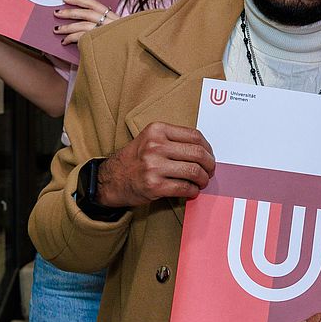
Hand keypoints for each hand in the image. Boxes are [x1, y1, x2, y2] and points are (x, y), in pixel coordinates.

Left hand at [53, 0, 119, 45]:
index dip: (80, 0)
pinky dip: (72, 38)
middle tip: (56, 13)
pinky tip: (65, 41)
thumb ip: (104, 27)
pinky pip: (83, 37)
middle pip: (87, 13)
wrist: (135, 60)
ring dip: (68, 27)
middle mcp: (112, 23)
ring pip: (84, 25)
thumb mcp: (117, 33)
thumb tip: (84, 23)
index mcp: (115, 18)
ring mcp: (108, 32)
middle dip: (70, 12)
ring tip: (56, 30)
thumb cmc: (124, 47)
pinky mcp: (102, 43)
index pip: (95, 4)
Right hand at [95, 122, 214, 207]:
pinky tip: (191, 191)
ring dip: (203, 179)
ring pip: (194, 171)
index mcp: (157, 130)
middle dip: (209, 164)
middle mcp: (155, 146)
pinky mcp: (154, 185)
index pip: (194, 135)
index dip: (208, 147)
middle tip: (209, 171)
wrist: (111, 179)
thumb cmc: (135, 160)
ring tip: (201, 182)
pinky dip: (192, 191)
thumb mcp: (151, 140)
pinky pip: (184, 187)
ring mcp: (154, 166)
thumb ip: (174, 140)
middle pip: (197, 153)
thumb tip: (204, 150)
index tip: (209, 156)